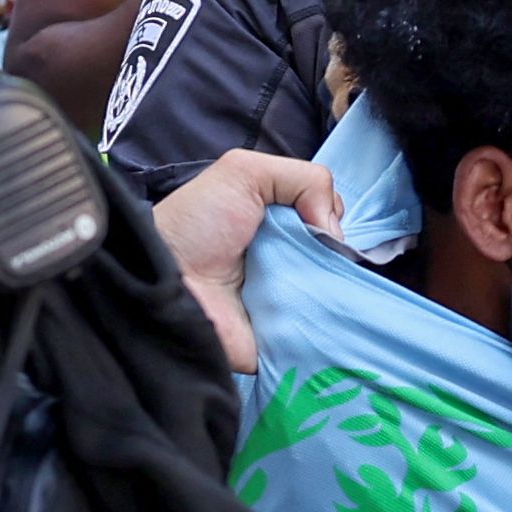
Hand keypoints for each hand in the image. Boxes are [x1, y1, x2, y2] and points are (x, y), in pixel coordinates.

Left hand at [156, 151, 345, 371]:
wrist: (166, 283)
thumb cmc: (198, 225)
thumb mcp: (244, 173)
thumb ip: (303, 180)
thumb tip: (335, 230)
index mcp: (282, 225)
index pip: (331, 221)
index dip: (333, 220)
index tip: (320, 225)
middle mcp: (292, 262)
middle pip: (342, 260)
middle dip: (344, 258)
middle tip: (325, 258)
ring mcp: (292, 302)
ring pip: (343, 297)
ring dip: (345, 291)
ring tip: (329, 287)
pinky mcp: (289, 339)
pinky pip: (328, 335)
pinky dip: (338, 327)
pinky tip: (335, 317)